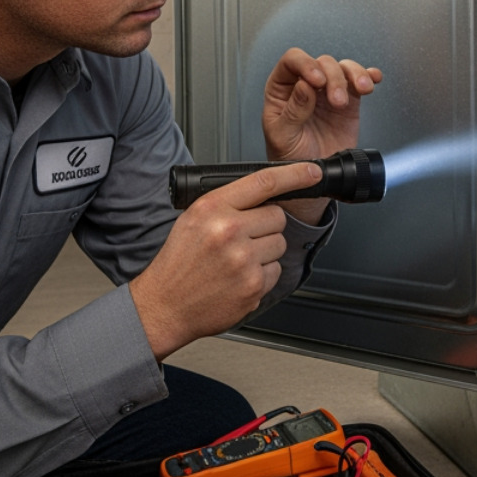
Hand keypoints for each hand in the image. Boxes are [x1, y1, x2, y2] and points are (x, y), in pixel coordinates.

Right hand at [129, 161, 322, 359]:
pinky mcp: (253, 285)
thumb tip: (265, 193)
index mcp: (212, 208)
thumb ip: (228, 203)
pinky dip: (262, 275)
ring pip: (280, 243)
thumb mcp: (193, 219)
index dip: (295, 174)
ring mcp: (243, 260)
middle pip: (277, 216)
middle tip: (241, 239)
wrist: (165, 305)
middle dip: (266, 226)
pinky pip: (276, 271)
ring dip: (265, 252)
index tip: (311, 171)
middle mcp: (228, 231)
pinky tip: (238, 278)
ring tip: (236, 261)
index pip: (264, 182)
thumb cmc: (179, 262)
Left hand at [261, 48, 382, 222]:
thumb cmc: (290, 158)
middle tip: (337, 101)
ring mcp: (328, 92)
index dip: (306, 64)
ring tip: (361, 90)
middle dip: (334, 78)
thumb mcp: (283, 137)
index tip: (317, 80)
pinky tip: (372, 80)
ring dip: (354, 75)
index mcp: (282, 90)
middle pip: (322, 63)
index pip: (292, 61)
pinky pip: (358, 81)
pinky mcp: (348, 101)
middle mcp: (305, 86)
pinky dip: (368, 76)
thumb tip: (303, 86)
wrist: (312, 179)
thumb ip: (293, 111)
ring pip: (342, 68)